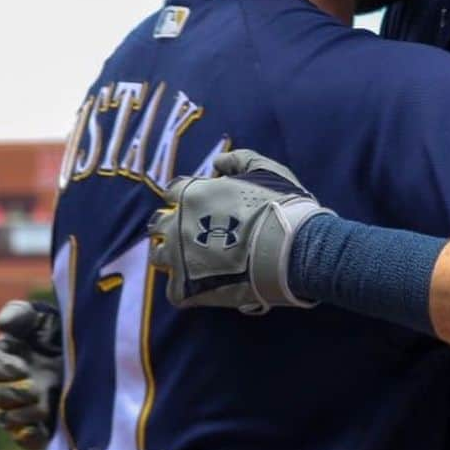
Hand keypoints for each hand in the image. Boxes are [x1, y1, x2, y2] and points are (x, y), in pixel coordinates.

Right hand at [0, 300, 62, 449]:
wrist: (97, 352)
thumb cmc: (65, 329)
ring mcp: (23, 405)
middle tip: (36, 387)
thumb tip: (1, 323)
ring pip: (7, 418)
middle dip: (14, 392)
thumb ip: (22, 314)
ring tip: (45, 403)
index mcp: (5, 354)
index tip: (21, 367)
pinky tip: (41, 429)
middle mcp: (9, 383)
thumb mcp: (47, 316)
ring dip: (25, 411)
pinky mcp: (40, 424)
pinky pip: (24, 438)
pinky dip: (29, 436)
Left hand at [148, 150, 330, 312]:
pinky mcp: (185, 289)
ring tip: (195, 260)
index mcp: (192, 194)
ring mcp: (178, 259)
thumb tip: (218, 162)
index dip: (187, 195)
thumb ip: (239, 159)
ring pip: (159, 257)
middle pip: (159, 224)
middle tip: (193, 231)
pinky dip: (187, 287)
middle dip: (172, 225)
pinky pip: (174, 290)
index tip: (200, 203)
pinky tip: (205, 284)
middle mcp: (177, 225)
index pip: (173, 191)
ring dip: (173, 256)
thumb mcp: (266, 170)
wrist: (290, 251)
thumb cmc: (280, 207)